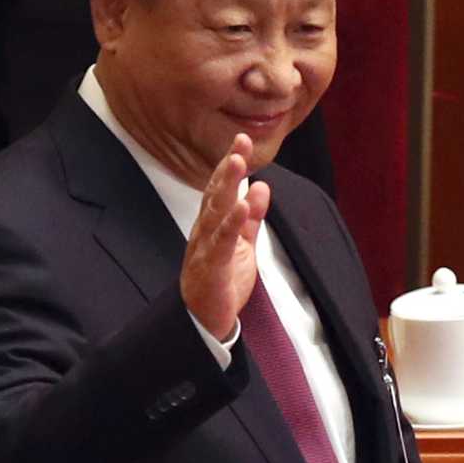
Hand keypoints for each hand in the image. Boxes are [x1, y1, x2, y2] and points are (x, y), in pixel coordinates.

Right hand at [179, 135, 269, 341]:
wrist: (203, 322)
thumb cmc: (220, 282)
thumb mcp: (241, 245)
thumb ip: (250, 218)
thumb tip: (261, 187)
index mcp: (211, 225)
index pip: (220, 189)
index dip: (230, 164)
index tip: (242, 140)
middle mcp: (205, 231)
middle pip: (215, 193)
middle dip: (228, 167)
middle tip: (240, 142)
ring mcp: (206, 248)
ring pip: (215, 212)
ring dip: (227, 186)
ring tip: (238, 163)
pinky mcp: (212, 268)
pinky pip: (222, 242)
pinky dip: (231, 222)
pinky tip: (241, 205)